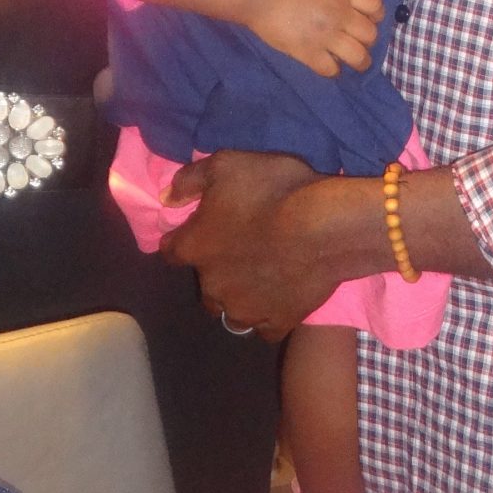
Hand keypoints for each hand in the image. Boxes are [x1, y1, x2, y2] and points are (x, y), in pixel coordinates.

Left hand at [161, 150, 353, 338]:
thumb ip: (190, 180)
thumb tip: (167, 197)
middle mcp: (212, 285)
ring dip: (240, 299)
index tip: (200, 231)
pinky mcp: (278, 323)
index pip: (171, 251)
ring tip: (261, 281)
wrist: (326, 227)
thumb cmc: (274, 190)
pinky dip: (270, 316)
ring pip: (231, 312)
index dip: (183, 240)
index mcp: (195, 247)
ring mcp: (245, 309)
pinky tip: (282, 300)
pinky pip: (266, 328)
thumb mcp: (226, 164)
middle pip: (205, 286)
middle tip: (242, 252)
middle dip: (217, 272)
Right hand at [241, 0, 382, 76]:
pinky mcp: (309, 53)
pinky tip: (328, 66)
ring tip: (353, 62)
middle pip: (371, 34)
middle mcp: (340, 14)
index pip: (376, 6)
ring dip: (359, 61)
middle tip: (357, 42)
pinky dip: (333, 71)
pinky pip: (332, 70)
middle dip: (367, 40)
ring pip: (359, 57)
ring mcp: (326, 35)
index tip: (368, 20)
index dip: (376, 16)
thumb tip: (349, 8)